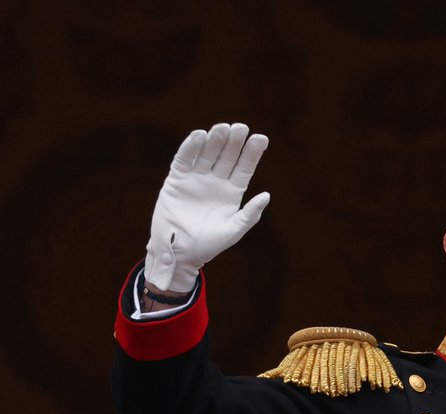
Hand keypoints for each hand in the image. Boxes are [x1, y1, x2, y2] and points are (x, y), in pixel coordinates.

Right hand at [145, 123, 269, 292]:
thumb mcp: (233, 231)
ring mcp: (196, 179)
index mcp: (232, 192)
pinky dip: (190, 148)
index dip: (252, 153)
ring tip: (222, 128)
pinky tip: (199, 136)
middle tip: (241, 127)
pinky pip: (184, 160)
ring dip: (214, 141)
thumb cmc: (209, 244)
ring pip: (207, 154)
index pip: (244, 168)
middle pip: (227, 157)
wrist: (179, 252)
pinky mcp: (177, 180)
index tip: (261, 138)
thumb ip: (249, 215)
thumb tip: (266, 195)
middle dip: (234, 142)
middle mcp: (216, 181)